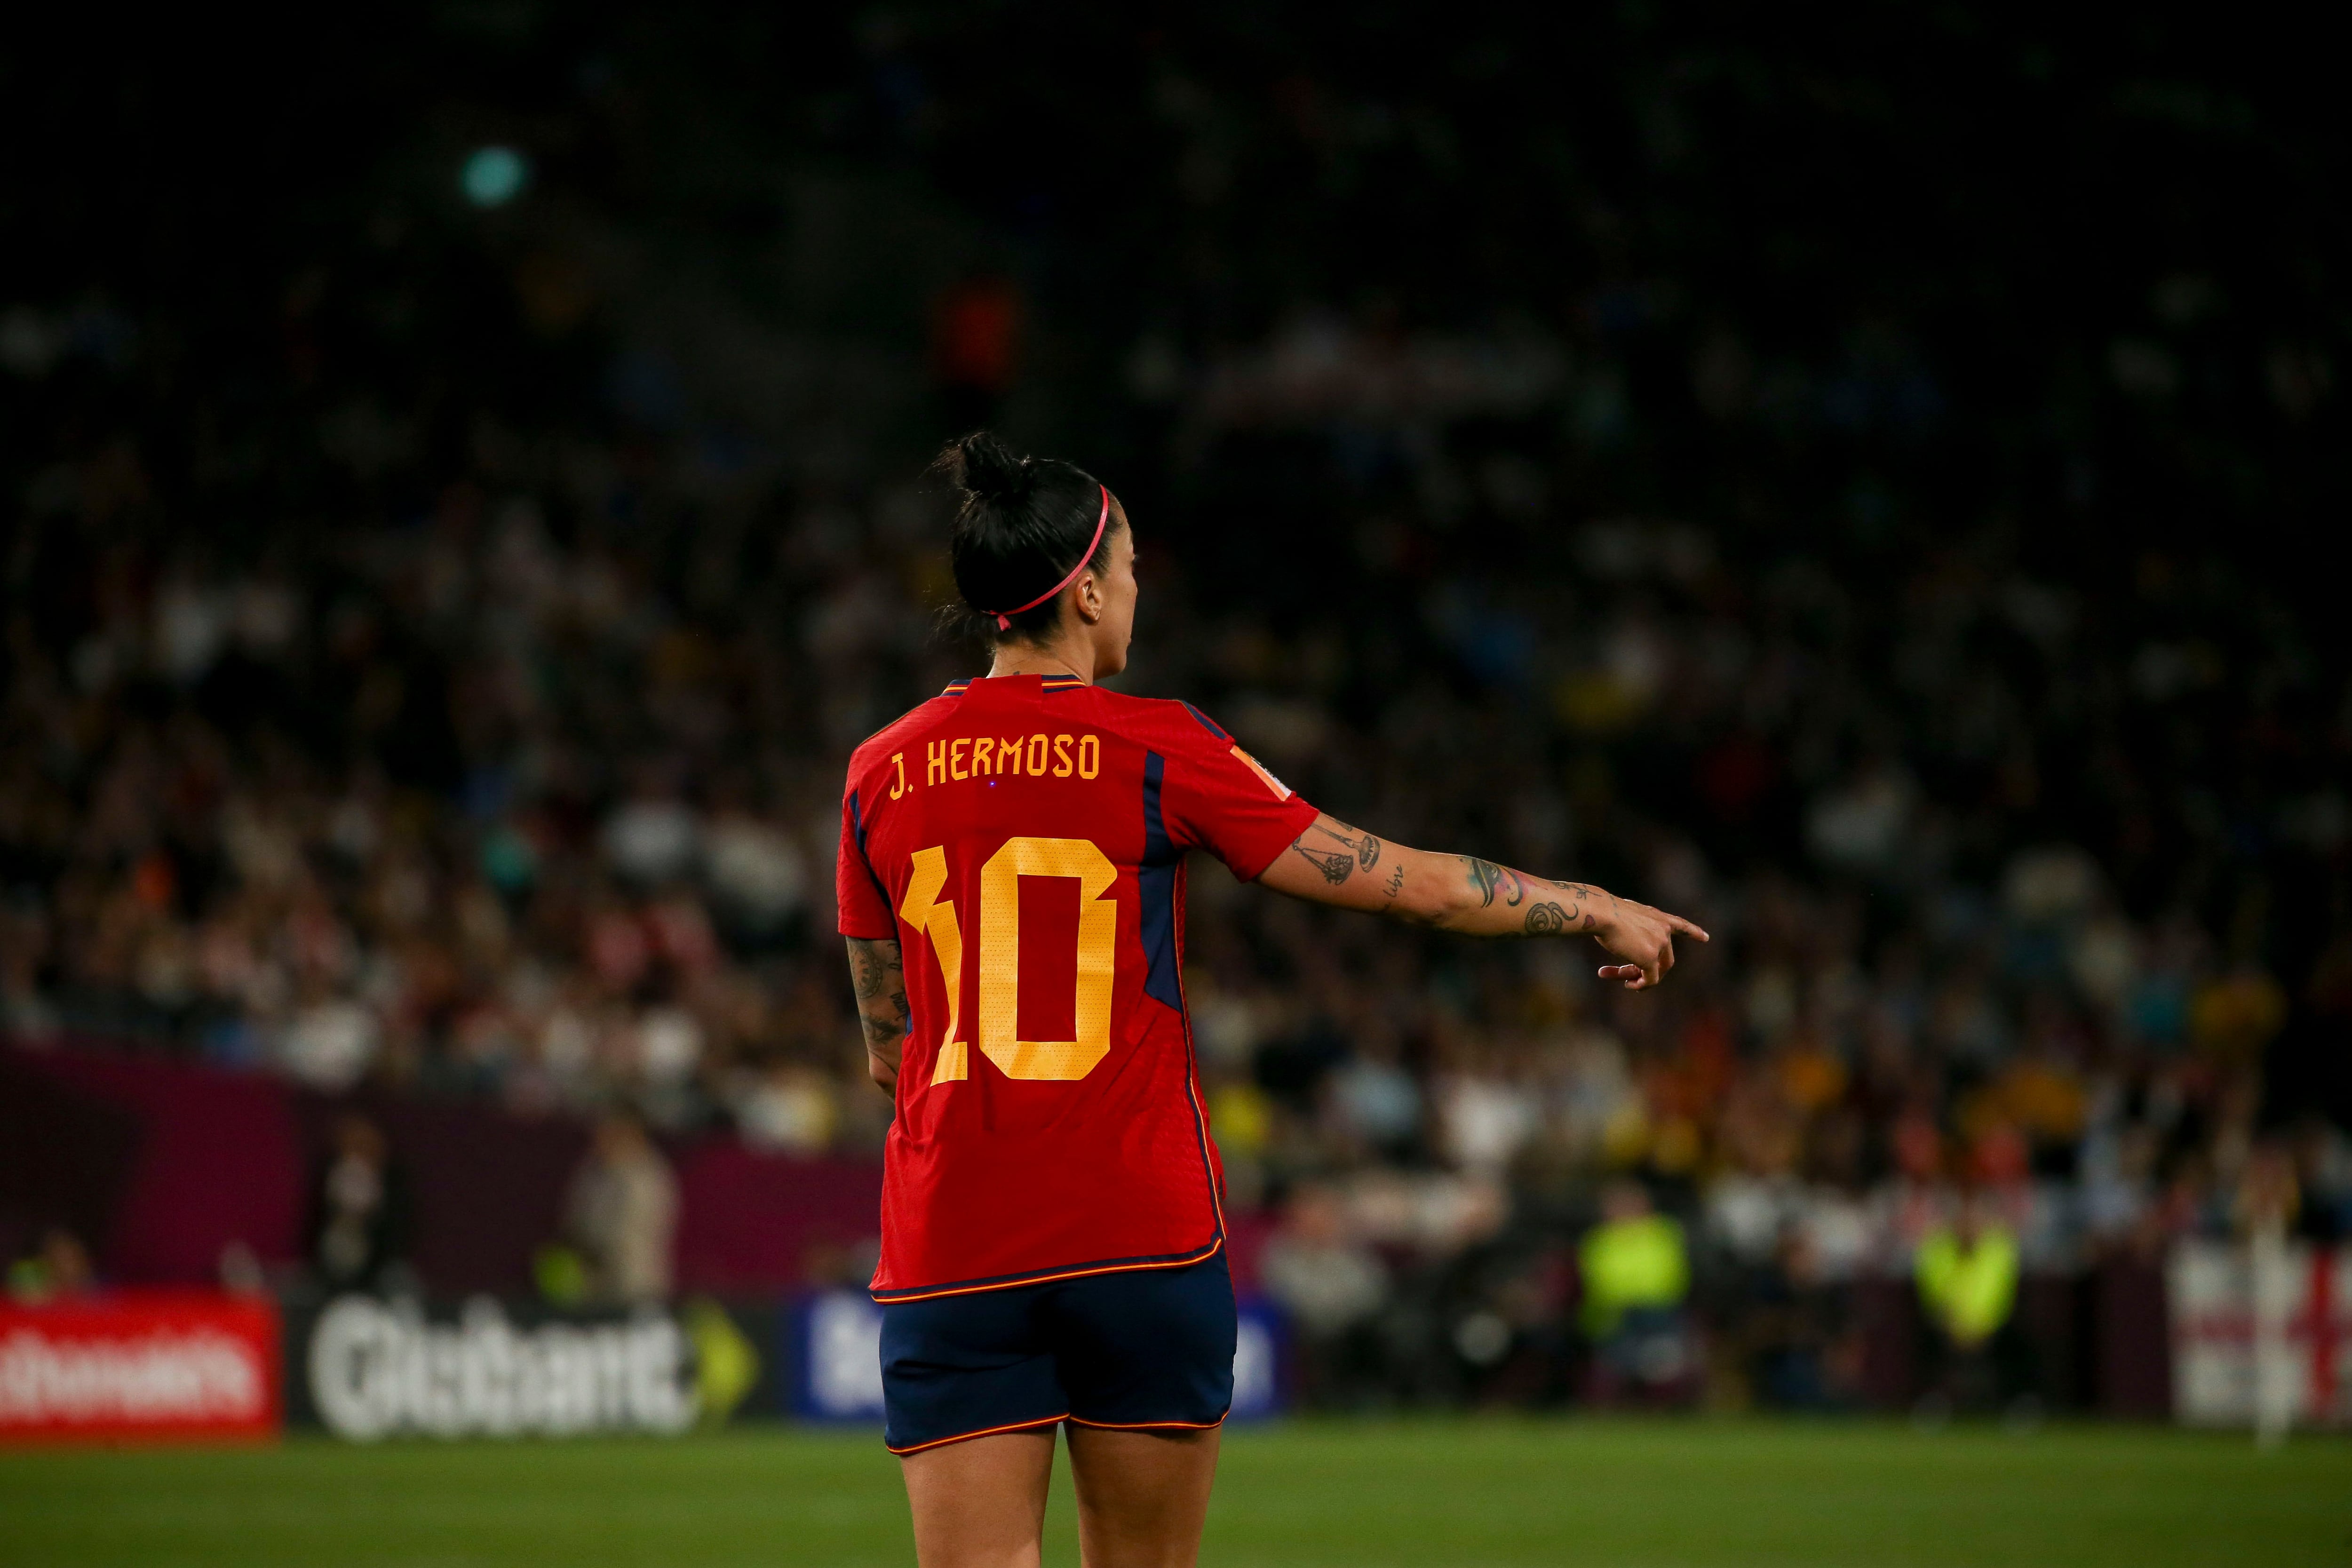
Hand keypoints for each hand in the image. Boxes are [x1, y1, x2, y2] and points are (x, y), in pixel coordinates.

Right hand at [1593, 895, 1708, 989]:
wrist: (1603, 914)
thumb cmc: (1603, 913)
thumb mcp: (1622, 918)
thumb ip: (1629, 931)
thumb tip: (1623, 943)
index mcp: (1657, 917)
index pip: (1680, 925)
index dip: (1693, 932)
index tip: (1706, 938)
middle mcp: (1663, 929)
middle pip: (1664, 959)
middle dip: (1646, 971)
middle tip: (1627, 979)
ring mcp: (1659, 944)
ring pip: (1654, 971)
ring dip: (1636, 978)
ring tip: (1623, 983)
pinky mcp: (1650, 958)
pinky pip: (1650, 979)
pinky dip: (1640, 985)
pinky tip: (1628, 985)